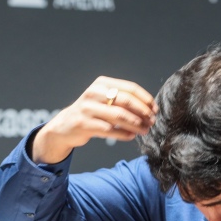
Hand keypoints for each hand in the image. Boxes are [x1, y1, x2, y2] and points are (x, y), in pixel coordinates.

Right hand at [32, 76, 156, 163]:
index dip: (145, 99)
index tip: (155, 110)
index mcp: (101, 83)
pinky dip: (123, 133)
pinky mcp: (83, 124)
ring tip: (145, 130)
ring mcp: (87, 109)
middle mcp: (93, 93)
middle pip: (126, 101)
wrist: (65, 126)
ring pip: (119, 116)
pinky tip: (131, 136)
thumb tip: (149, 108)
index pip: (130, 89)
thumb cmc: (91, 113)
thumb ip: (121, 100)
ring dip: (136, 124)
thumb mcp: (103, 100)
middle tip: (152, 121)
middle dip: (143, 112)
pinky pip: (109, 130)